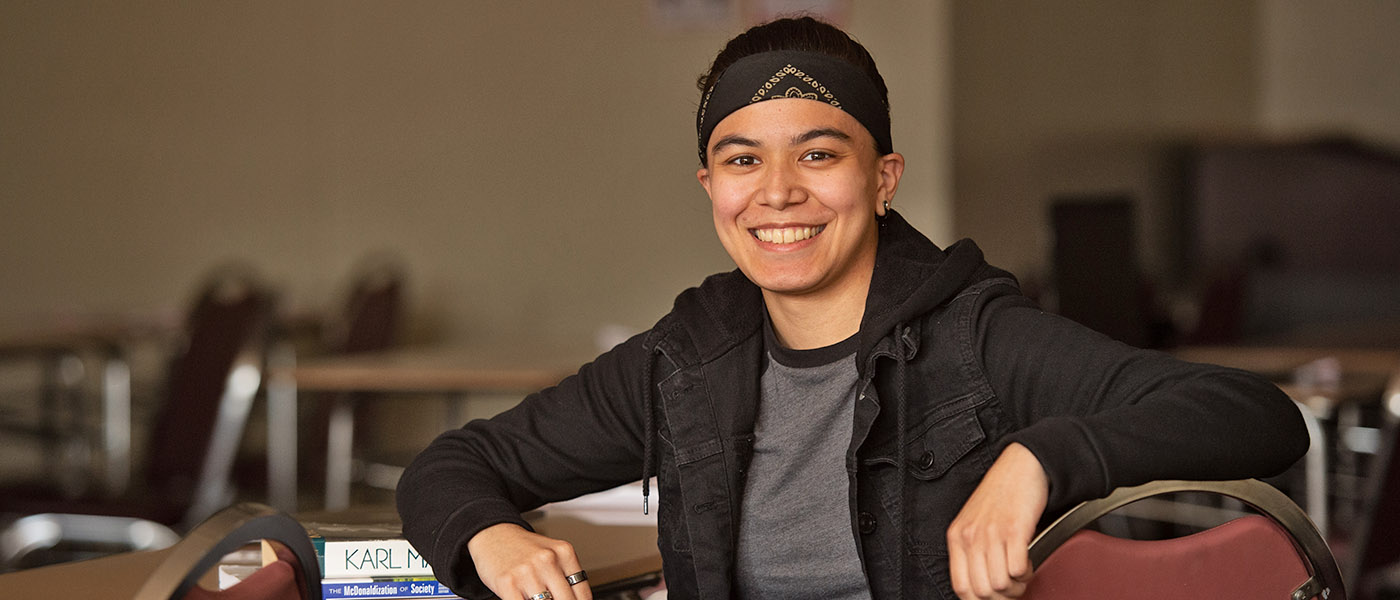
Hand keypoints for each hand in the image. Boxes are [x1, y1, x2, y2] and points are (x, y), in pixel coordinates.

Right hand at [467, 523, 592, 599]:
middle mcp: (548, 560)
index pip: (583, 594)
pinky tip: (524, 599)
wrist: (492, 533)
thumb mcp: (551, 554)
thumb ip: (565, 576)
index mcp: (564, 552)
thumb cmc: (522, 548)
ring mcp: (528, 572)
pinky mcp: (508, 583)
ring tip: (538, 599)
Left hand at [947, 443, 1048, 598]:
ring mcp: (992, 533)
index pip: (961, 586)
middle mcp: (971, 536)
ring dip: (1016, 586)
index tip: (993, 597)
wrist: (1021, 466)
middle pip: (982, 591)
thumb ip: (972, 550)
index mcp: (957, 537)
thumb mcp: (974, 522)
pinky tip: (1027, 562)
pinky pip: (1018, 570)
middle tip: (1012, 586)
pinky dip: (1026, 573)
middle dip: (1002, 596)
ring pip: (1000, 585)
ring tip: (1020, 574)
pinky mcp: (1014, 530)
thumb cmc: (1000, 494)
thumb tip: (980, 585)